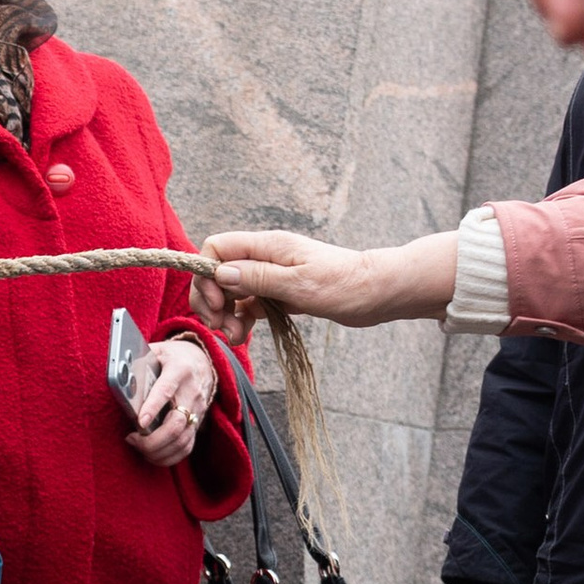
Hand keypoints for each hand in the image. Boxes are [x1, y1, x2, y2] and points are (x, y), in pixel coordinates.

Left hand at [124, 332, 216, 469]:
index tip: (140, 422)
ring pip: (182, 440)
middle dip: (153, 439)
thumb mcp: (158, 350)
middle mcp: (191, 393)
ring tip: (139, 448)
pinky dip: (170, 457)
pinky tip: (153, 456)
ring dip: (159, 450)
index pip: (166, 391)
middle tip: (132, 439)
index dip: (153, 407)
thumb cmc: (172, 357)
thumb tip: (119, 374)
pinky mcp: (197, 423)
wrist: (202, 362)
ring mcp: (197, 410)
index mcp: (179, 370)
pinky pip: (187, 447)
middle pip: (176, 423)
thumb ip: (139, 359)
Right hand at [195, 230, 459, 330]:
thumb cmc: (343, 285)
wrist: (377, 293)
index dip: (207, 275)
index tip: (217, 303)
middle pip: (218, 272)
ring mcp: (272, 276)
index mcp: (267, 246)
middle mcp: (265, 258)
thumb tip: (220, 273)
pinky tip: (244, 335)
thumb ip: (258, 278)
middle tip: (220, 326)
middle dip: (211, 299)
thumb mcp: (298, 284)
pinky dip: (241, 319)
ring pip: (232, 291)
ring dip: (225, 314)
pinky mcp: (281, 294)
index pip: (216, 248)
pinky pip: (249, 304)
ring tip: (235, 338)